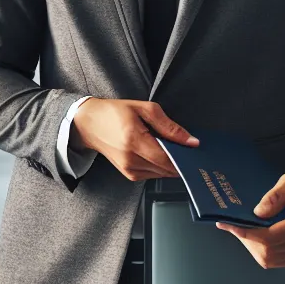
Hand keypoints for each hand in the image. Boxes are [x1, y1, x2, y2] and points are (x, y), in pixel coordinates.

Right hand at [69, 98, 197, 181]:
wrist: (89, 124)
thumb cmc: (114, 112)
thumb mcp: (144, 108)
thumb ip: (169, 126)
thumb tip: (190, 141)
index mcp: (134, 140)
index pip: (167, 158)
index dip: (184, 156)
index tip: (195, 150)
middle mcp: (130, 159)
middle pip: (166, 168)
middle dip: (180, 160)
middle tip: (189, 149)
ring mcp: (129, 169)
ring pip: (161, 173)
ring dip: (171, 163)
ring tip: (173, 148)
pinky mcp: (129, 174)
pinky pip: (153, 174)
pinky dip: (161, 166)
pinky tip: (160, 153)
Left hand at [218, 164, 284, 269]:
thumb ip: (275, 196)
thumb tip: (257, 214)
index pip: (270, 237)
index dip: (246, 234)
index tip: (229, 225)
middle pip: (269, 252)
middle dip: (247, 241)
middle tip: (234, 226)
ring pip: (274, 260)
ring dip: (256, 247)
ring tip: (246, 230)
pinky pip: (284, 260)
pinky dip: (269, 250)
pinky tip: (262, 236)